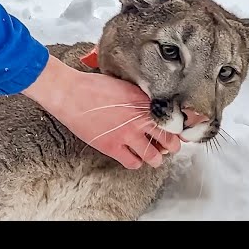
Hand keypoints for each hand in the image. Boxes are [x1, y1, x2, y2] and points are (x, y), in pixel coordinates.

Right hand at [22, 55, 180, 168]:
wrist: (69, 93)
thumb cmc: (93, 86)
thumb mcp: (125, 85)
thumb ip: (141, 97)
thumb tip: (153, 105)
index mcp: (144, 102)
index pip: (172, 119)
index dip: (179, 127)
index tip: (179, 131)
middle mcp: (139, 119)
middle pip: (169, 141)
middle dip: (172, 146)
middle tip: (169, 146)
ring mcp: (126, 135)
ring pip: (154, 157)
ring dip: (156, 157)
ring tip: (153, 154)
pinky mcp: (112, 147)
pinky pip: (133, 163)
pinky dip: (136, 162)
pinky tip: (133, 156)